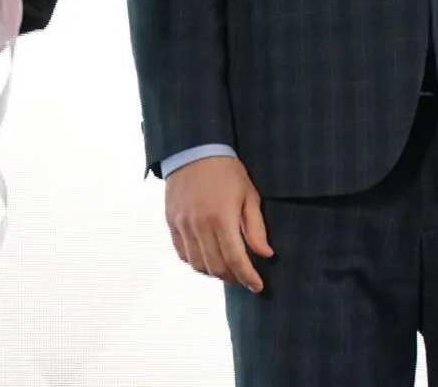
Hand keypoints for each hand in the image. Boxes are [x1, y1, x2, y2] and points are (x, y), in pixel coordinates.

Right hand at [164, 155, 272, 291]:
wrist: (194, 150)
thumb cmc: (226, 171)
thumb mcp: (249, 195)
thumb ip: (256, 228)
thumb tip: (265, 254)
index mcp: (222, 218)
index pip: (236, 260)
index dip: (248, 277)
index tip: (257, 286)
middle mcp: (200, 225)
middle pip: (216, 267)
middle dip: (233, 277)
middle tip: (244, 277)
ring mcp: (183, 225)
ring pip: (198, 265)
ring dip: (214, 272)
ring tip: (227, 269)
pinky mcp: (171, 223)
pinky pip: (183, 254)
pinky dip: (196, 263)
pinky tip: (208, 258)